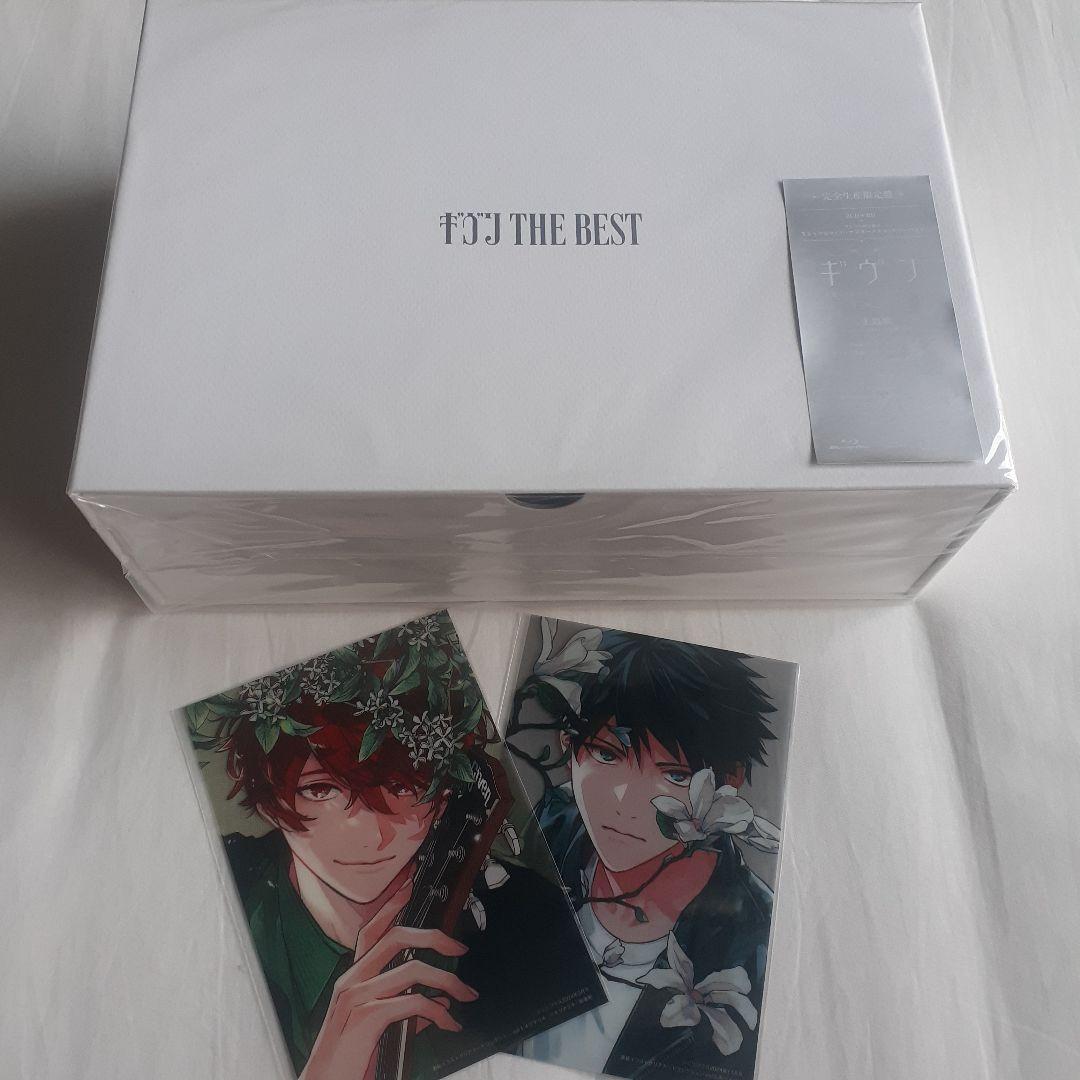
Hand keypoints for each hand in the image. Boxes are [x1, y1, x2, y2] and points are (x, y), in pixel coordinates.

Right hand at [300, 878, 475, 1079]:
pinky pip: (413, 1002)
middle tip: (460, 948)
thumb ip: (405, 1012)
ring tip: (465, 994)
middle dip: (434, 936)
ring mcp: (356, 997)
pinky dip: (439, 1012)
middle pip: (396, 937)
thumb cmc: (348, 1062)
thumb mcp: (378, 1031)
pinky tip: (449, 1024)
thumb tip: (439, 1005)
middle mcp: (351, 981)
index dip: (392, 904)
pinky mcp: (365, 1018)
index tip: (412, 883)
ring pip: (412, 969)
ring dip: (447, 980)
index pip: (373, 930)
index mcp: (353, 979)